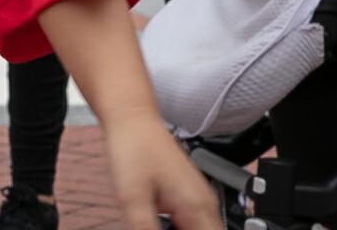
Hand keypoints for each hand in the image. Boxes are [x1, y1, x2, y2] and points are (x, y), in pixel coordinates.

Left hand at [104, 116, 220, 228]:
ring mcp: (197, 198)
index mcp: (198, 206)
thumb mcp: (132, 198)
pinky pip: (190, 224)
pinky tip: (156, 224)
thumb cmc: (133, 147)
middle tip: (154, 227)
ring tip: (152, 223)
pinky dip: (177, 228)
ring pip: (198, 229)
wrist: (132, 117)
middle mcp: (204, 203)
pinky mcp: (186, 196)